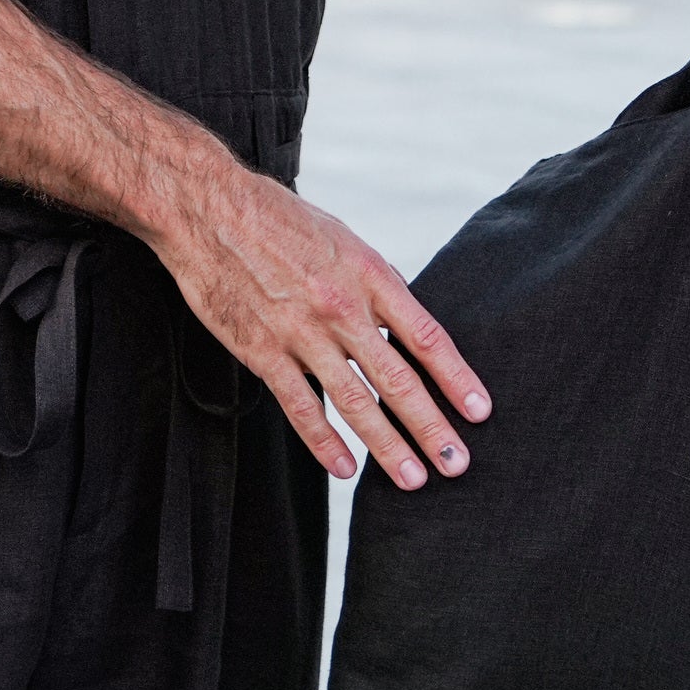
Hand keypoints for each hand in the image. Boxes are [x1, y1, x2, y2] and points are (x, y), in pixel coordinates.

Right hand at [154, 156, 490, 489]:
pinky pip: (301, 407)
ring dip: (388, 446)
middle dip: (432, 427)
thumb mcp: (343, 239)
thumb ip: (375, 282)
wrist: (208, 209)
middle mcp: (342, 307)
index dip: (457, 378)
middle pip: (398, 379)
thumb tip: (405, 320)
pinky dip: (325, 442)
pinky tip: (346, 469)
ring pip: (355, 401)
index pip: (426, 337)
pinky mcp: (262, 352)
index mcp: (369, 275)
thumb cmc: (278, 219)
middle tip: (457, 464)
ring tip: (413, 479)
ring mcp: (301, 333)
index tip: (481, 411)